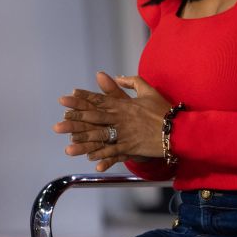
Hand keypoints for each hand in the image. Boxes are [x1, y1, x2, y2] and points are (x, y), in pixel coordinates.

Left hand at [54, 72, 170, 170]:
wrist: (179, 128)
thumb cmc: (164, 110)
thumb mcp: (150, 91)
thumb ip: (133, 82)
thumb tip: (117, 76)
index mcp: (125, 105)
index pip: (99, 100)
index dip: (81, 100)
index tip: (65, 99)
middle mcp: (122, 118)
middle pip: (95, 119)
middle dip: (75, 121)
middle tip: (58, 125)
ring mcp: (126, 133)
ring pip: (101, 137)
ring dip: (84, 143)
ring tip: (68, 148)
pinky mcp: (132, 147)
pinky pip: (114, 152)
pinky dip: (103, 157)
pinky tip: (91, 160)